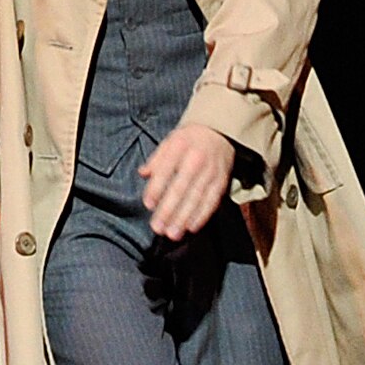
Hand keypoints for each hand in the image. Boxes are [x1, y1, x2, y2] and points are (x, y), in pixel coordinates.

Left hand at [140, 125, 237, 242]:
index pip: (165, 170)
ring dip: (184, 218)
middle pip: (181, 188)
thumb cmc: (188, 139)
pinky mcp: (222, 182)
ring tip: (172, 234)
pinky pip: (212, 201)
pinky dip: (202, 215)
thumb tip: (142, 173)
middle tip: (158, 228)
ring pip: (196, 198)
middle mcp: (196, 160)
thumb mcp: (169, 142)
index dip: (156, 189)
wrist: (220, 131)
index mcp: (179, 147)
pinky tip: (191, 227)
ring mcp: (211, 172)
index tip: (148, 205)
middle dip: (168, 210)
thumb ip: (156, 159)